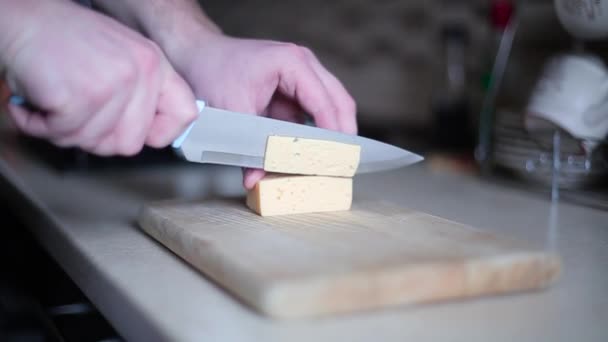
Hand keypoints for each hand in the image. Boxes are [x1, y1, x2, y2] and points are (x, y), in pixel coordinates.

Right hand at [1, 1, 196, 155]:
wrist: (20, 18)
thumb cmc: (64, 40)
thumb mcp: (121, 56)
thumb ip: (141, 92)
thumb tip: (153, 135)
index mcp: (154, 64)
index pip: (185, 114)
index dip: (161, 134)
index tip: (139, 134)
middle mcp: (140, 72)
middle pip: (130, 144)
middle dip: (96, 137)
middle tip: (75, 114)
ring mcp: (113, 83)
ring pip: (93, 142)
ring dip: (63, 130)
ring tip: (53, 100)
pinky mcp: (82, 96)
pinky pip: (63, 134)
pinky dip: (39, 125)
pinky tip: (35, 101)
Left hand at [171, 34, 357, 187]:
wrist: (198, 55)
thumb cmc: (212, 72)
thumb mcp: (231, 112)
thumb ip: (247, 148)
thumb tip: (256, 180)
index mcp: (292, 63)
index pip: (324, 103)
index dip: (333, 134)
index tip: (337, 160)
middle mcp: (305, 64)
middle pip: (340, 102)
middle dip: (343, 135)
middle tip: (343, 165)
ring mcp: (304, 75)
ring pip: (332, 108)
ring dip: (332, 135)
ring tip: (332, 163)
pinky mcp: (297, 90)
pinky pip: (315, 114)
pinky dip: (316, 134)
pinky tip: (312, 154)